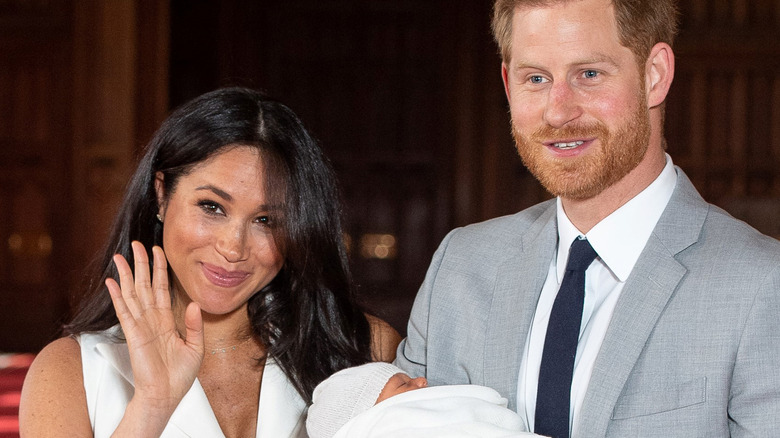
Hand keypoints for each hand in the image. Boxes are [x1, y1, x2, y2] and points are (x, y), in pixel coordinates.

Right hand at [106, 241, 203, 417]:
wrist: (166, 395)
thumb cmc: (178, 376)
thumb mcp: (195, 347)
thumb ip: (194, 325)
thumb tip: (194, 303)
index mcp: (165, 321)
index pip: (162, 289)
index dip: (160, 270)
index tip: (157, 251)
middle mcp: (151, 320)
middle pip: (145, 286)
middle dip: (141, 264)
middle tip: (137, 244)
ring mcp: (141, 326)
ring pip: (132, 294)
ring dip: (126, 275)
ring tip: (119, 256)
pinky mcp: (134, 335)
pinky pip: (125, 311)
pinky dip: (118, 296)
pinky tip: (112, 282)